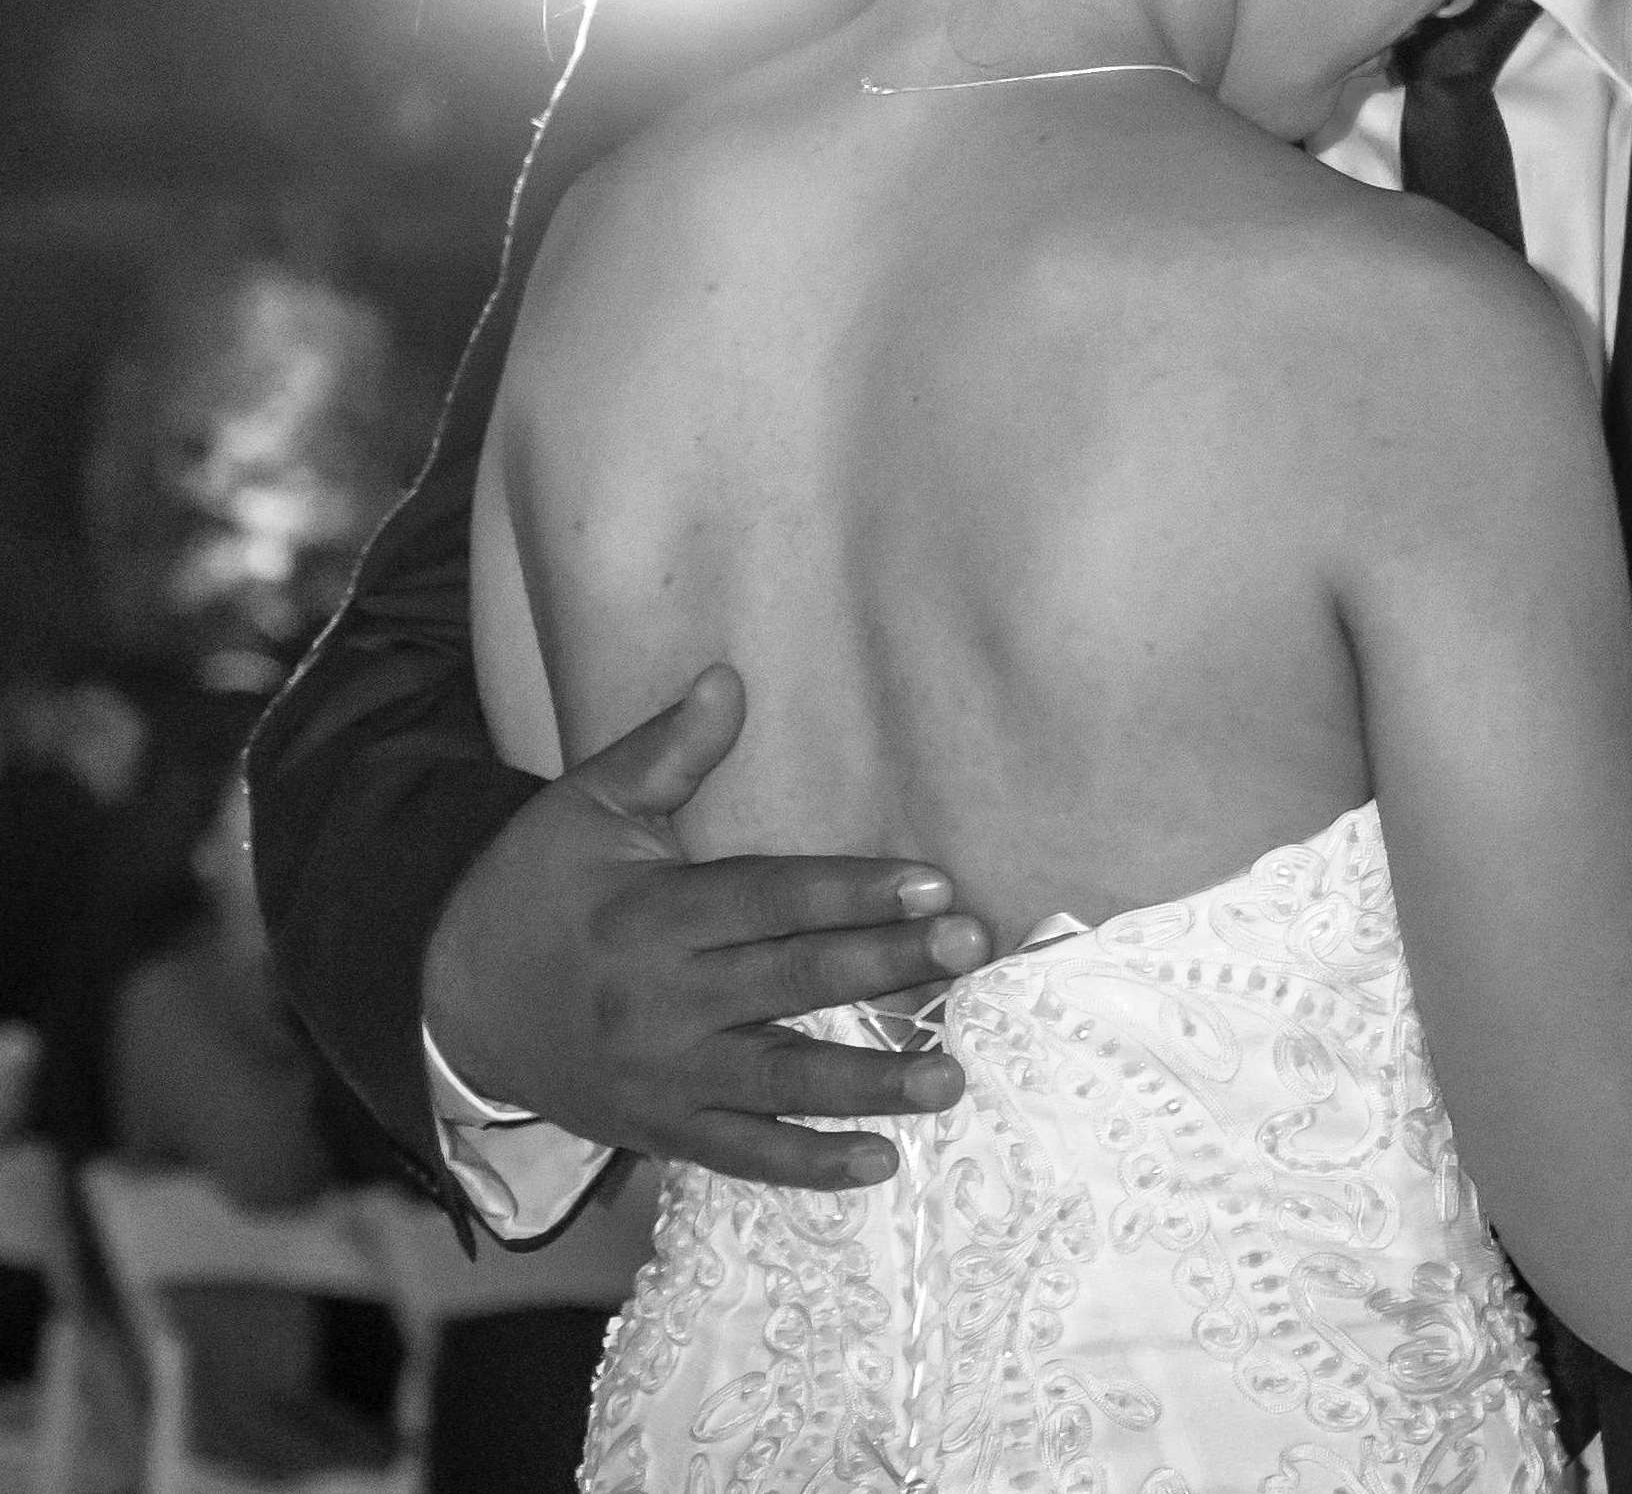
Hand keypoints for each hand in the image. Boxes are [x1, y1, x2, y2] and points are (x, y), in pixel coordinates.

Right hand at [422, 664, 990, 1187]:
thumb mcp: (588, 806)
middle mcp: (665, 999)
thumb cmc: (534, 886)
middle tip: (970, 950)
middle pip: (792, 982)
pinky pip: (742, 1154)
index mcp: (655, 914)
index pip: (772, 899)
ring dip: (870, 1082)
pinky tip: (879, 1163)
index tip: (934, 883)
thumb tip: (729, 677)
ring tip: (951, 1076)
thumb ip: (668, 750)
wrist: (450, 1000)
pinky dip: (809, 1165)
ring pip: (781, 1081)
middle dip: (885, 966)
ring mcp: (664, 1074)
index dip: (853, 890)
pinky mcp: (661, 1128)